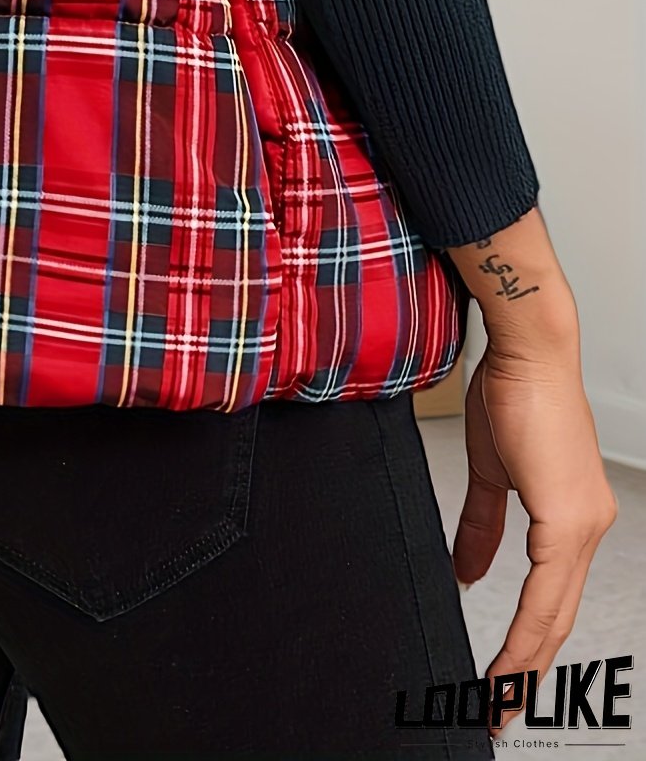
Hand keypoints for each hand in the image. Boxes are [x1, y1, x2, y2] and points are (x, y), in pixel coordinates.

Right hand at [451, 336, 616, 735]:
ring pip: (555, 611)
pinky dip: (524, 628)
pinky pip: (544, 589)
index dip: (529, 643)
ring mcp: (584, 523)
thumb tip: (469, 573)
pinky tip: (508, 655)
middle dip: (529, 669)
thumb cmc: (511, 394)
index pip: (553, 597)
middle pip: (559, 616)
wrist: (525, 351)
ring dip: (525, 660)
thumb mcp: (492, 471)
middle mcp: (590, 525)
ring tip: (500, 695)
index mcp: (574, 515)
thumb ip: (482, 527)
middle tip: (500, 708)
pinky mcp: (568, 517)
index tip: (504, 679)